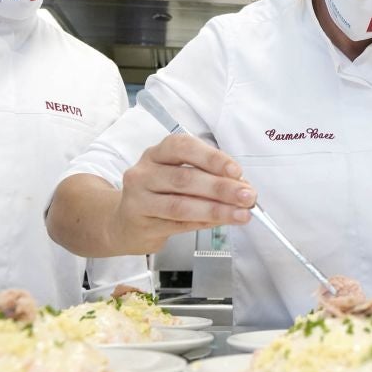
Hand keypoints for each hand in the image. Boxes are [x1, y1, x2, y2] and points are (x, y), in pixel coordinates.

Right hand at [112, 134, 255, 252]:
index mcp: (156, 154)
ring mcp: (139, 199)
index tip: (236, 171)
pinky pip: (179, 224)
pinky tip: (222, 222)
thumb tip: (241, 186)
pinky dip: (205, 223)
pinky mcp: (142, 224)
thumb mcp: (177, 176)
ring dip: (216, 210)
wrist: (124, 223)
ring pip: (181, 205)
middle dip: (221, 188)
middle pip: (185, 178)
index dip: (211, 158)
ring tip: (240, 213)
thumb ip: (207, 177)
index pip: (183, 147)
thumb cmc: (158, 195)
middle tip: (247, 196)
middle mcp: (144, 173)